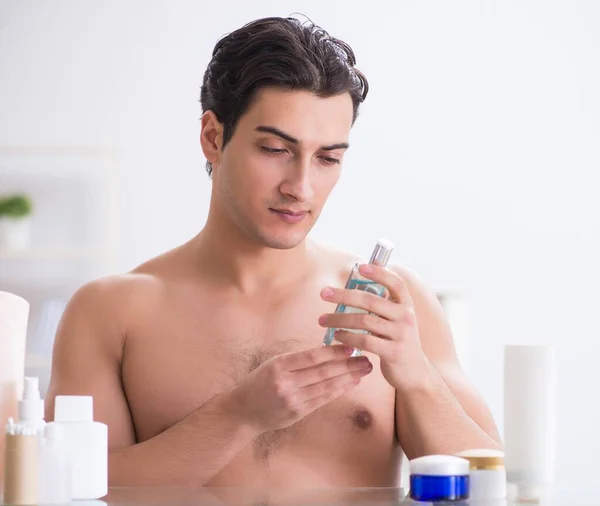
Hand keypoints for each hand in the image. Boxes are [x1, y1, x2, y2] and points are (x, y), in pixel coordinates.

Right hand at [229, 344, 372, 433]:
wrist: (243, 411)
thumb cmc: (259, 383)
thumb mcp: (273, 364)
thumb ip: (297, 360)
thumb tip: (328, 352)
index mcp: (279, 365)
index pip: (312, 356)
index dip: (334, 351)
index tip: (351, 346)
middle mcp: (286, 382)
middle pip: (323, 371)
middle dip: (348, 364)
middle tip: (366, 358)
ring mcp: (293, 399)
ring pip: (326, 386)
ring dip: (348, 377)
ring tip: (364, 370)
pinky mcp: (298, 412)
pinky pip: (323, 399)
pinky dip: (339, 390)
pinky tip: (351, 383)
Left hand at [318, 264, 430, 390]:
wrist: (414, 373)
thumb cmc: (398, 341)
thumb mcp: (396, 320)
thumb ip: (382, 303)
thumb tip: (359, 278)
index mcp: (406, 305)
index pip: (396, 283)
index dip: (380, 273)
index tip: (360, 266)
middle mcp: (406, 317)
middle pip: (371, 300)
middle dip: (344, 295)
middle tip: (323, 293)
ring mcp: (401, 335)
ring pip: (364, 321)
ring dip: (339, 319)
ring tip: (323, 320)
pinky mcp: (394, 352)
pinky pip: (365, 340)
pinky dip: (348, 337)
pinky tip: (336, 336)